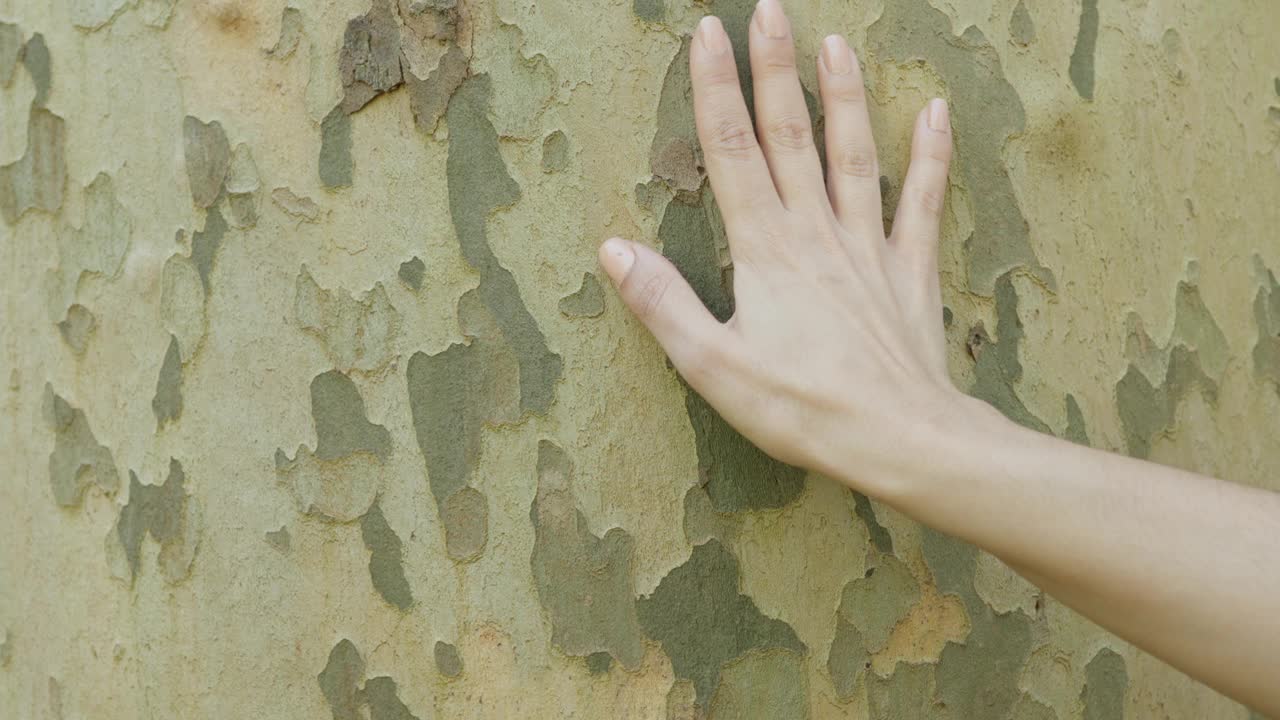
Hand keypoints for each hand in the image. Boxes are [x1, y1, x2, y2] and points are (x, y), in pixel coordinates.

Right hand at [599, 1, 967, 495]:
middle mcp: (816, 233)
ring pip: (854, 154)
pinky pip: (922, 202)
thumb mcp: (712, 365)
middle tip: (769, 10)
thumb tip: (613, 248)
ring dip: (844, 95)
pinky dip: (931, 156)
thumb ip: (663, 303)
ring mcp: (868, 247)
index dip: (716, 90)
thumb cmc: (802, 408)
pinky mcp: (908, 271)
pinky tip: (935, 113)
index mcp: (765, 251)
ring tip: (836, 42)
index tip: (708, 34)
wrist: (901, 438)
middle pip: (791, 135)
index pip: (732, 152)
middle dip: (775, 70)